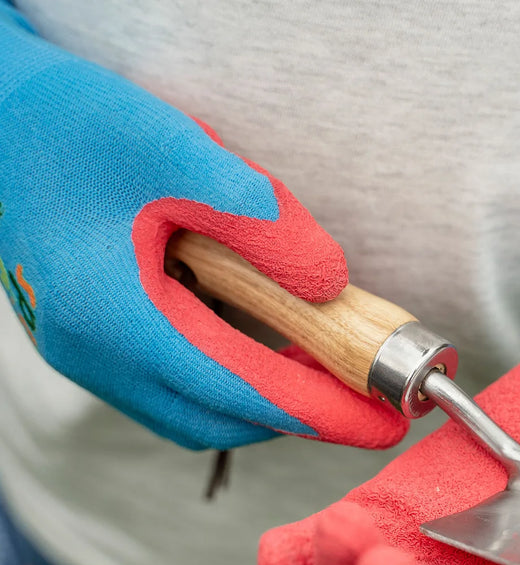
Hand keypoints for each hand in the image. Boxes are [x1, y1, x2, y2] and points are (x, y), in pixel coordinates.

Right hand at [0, 11, 405, 450]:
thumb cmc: (76, 125)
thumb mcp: (177, 150)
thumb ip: (262, 221)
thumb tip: (332, 285)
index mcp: (113, 315)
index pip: (237, 388)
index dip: (317, 410)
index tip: (383, 424)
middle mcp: (96, 355)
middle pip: (216, 419)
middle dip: (298, 416)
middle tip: (364, 394)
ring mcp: (89, 358)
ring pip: (194, 414)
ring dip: (263, 404)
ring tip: (324, 368)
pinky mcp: (95, 347)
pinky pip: (173, 390)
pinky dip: (230, 383)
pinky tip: (266, 345)